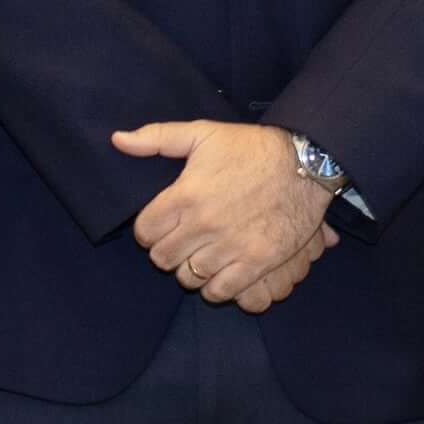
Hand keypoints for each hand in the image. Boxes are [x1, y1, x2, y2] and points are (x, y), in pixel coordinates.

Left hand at [112, 119, 333, 308]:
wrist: (305, 163)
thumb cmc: (251, 147)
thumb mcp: (202, 133)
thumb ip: (156, 137)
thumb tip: (118, 140)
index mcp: (185, 195)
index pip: (145, 232)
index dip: (148, 231)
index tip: (160, 226)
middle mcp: (204, 225)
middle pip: (163, 259)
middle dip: (167, 250)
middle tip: (181, 241)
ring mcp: (230, 246)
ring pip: (189, 277)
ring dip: (191, 269)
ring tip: (201, 255)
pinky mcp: (257, 262)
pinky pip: (220, 291)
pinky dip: (214, 286)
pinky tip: (220, 271)